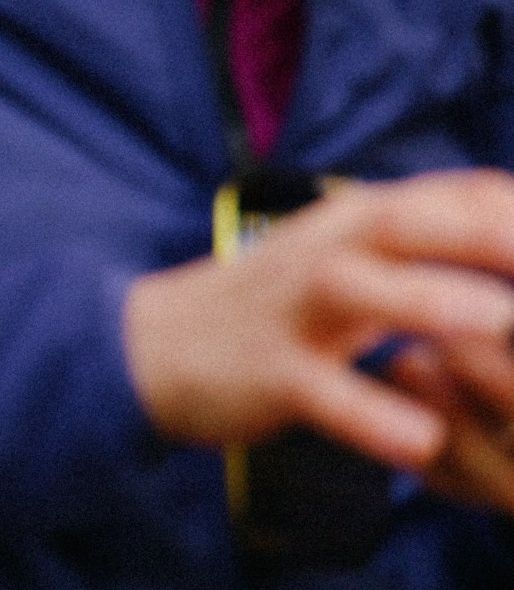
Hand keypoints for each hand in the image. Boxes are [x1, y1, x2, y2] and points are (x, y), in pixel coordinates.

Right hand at [123, 170, 513, 497]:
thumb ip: (430, 240)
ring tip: (499, 320)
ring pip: (357, 289)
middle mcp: (325, 248)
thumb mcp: (354, 256)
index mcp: (357, 219)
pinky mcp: (267, 371)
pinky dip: (369, 413)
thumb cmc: (282, 305)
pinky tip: (419, 441)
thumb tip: (512, 219)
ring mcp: (291, 307)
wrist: (156, 344)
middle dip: (488, 236)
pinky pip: (321, 391)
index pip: (456, 194)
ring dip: (429, 299)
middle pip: (406, 221)